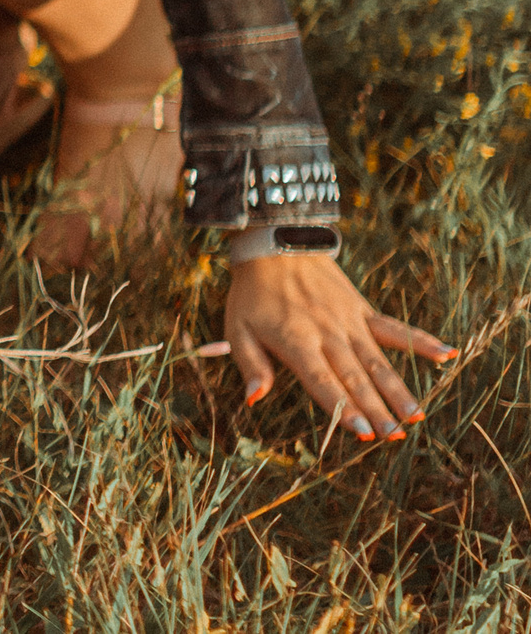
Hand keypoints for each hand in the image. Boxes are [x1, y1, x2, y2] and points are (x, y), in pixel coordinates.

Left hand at [216, 254, 452, 440]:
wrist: (274, 245)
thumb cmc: (251, 293)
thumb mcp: (236, 328)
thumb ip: (250, 364)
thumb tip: (254, 398)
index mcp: (296, 341)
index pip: (323, 382)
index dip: (343, 408)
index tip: (363, 433)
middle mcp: (327, 334)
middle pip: (355, 377)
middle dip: (376, 409)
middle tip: (395, 437)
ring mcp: (349, 321)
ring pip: (378, 360)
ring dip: (397, 389)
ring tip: (416, 416)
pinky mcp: (362, 309)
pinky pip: (394, 328)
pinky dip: (421, 341)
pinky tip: (446, 355)